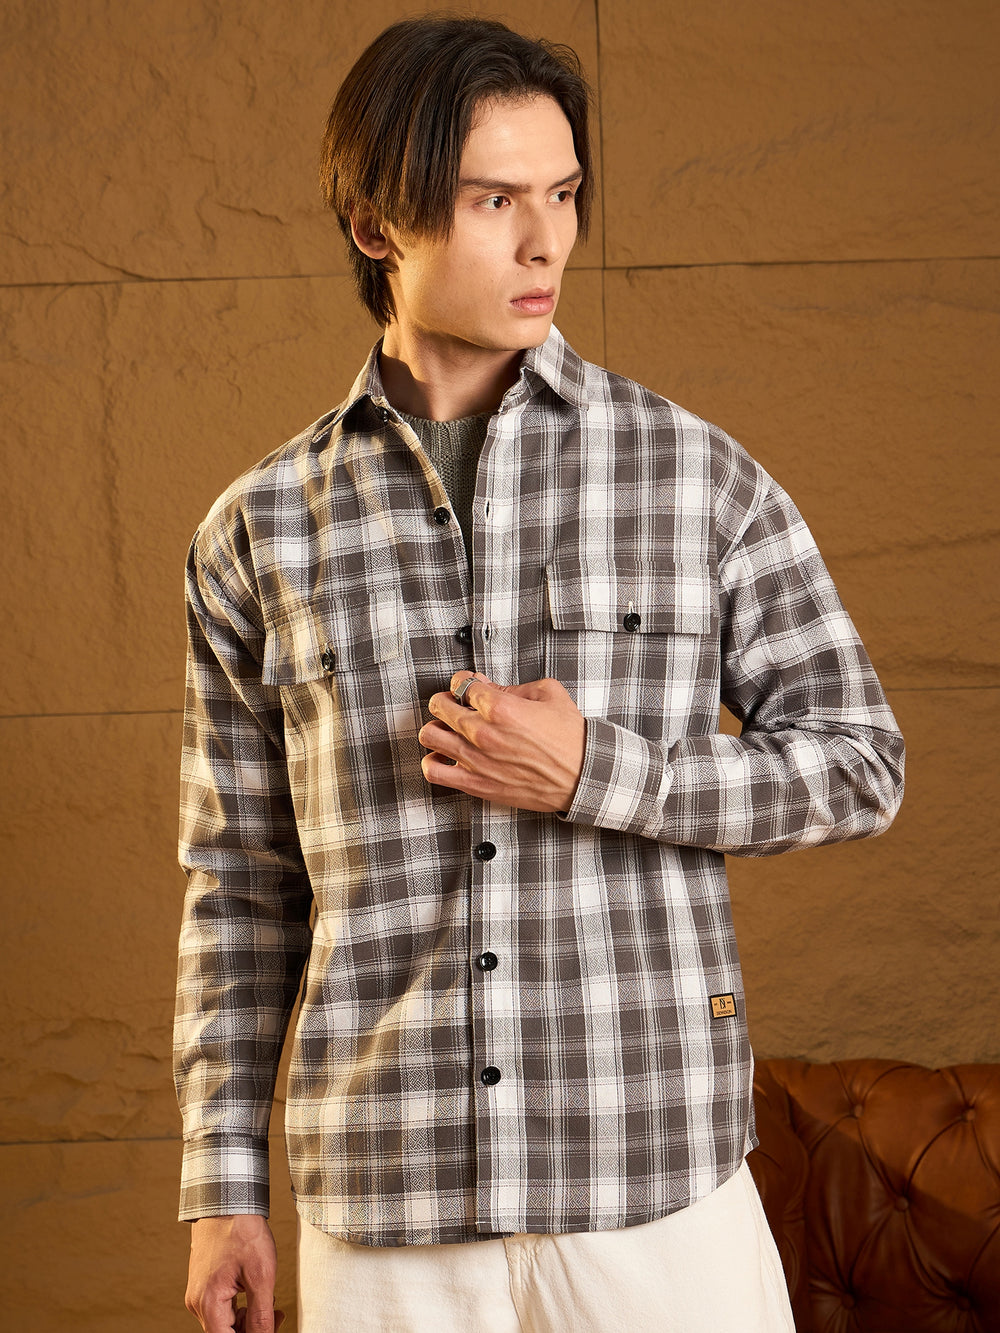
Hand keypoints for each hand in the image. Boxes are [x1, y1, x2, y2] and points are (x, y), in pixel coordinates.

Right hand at [185, 1215, 284, 1332]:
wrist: (228, 1202)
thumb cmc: (243, 1232)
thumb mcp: (261, 1275)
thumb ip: (261, 1315)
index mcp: (208, 1303)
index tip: (270, 1329)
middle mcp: (198, 1302)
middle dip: (252, 1328)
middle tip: (278, 1314)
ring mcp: (198, 1293)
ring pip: (224, 1322)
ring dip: (247, 1318)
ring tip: (270, 1300)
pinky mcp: (203, 1284)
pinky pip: (220, 1307)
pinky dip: (240, 1306)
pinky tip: (255, 1291)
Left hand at [419, 672, 585, 812]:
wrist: (582, 776)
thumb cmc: (569, 738)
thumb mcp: (548, 694)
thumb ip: (513, 686)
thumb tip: (486, 685)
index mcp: (500, 707)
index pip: (462, 684)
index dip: (464, 681)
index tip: (468, 686)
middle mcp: (482, 733)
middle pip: (439, 705)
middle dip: (447, 700)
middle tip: (456, 704)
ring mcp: (475, 760)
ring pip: (429, 735)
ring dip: (436, 727)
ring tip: (448, 729)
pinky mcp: (475, 783)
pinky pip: (434, 770)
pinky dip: (433, 760)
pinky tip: (445, 756)